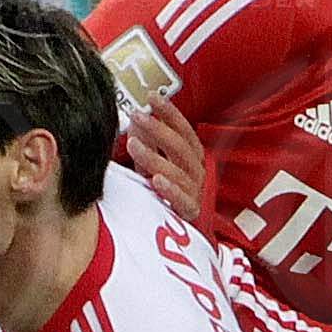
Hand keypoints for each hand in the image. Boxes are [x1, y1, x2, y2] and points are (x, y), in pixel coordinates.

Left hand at [121, 102, 206, 221]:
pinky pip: (184, 200)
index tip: (152, 97)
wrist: (181, 234)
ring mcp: (195, 192)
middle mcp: (196, 171)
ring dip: (155, 156)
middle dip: (158, 129)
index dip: (169, 112)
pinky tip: (156, 180)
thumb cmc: (165, 194)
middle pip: (181, 147)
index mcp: (191, 156)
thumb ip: (148, 143)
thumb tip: (136, 117)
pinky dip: (171, 190)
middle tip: (137, 115)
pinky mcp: (190, 213)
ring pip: (179, 171)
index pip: (184, 129)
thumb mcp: (154, 164)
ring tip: (134, 146)